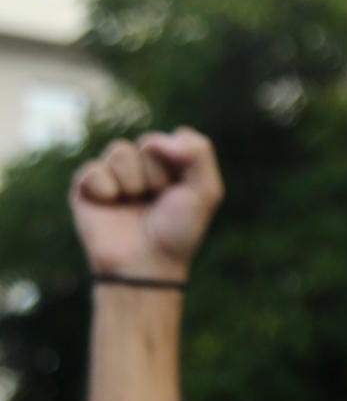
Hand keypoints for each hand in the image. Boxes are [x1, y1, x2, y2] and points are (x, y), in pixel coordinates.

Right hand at [69, 129, 223, 282]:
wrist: (146, 263)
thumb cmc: (179, 230)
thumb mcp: (206, 191)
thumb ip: (199, 152)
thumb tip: (160, 137)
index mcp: (171, 165)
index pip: (173, 139)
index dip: (180, 164)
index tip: (182, 190)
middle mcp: (142, 166)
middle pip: (148, 142)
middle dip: (158, 174)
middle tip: (157, 201)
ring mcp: (114, 174)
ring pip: (120, 150)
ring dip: (133, 181)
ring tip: (134, 203)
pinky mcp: (87, 186)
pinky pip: (94, 168)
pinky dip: (105, 187)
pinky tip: (110, 204)